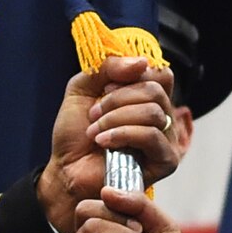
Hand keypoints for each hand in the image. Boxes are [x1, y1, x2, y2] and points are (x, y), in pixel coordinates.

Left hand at [37, 56, 178, 229]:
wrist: (65, 169)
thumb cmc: (75, 133)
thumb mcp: (82, 88)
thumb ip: (107, 68)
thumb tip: (142, 63)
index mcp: (147, 99)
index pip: (160, 74)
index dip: (135, 74)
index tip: (107, 86)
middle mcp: (162, 117)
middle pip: (155, 90)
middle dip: (117, 99)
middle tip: (94, 114)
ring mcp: (166, 139)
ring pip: (153, 112)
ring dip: (116, 118)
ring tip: (95, 131)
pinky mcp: (165, 161)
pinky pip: (152, 136)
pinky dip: (123, 134)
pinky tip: (103, 143)